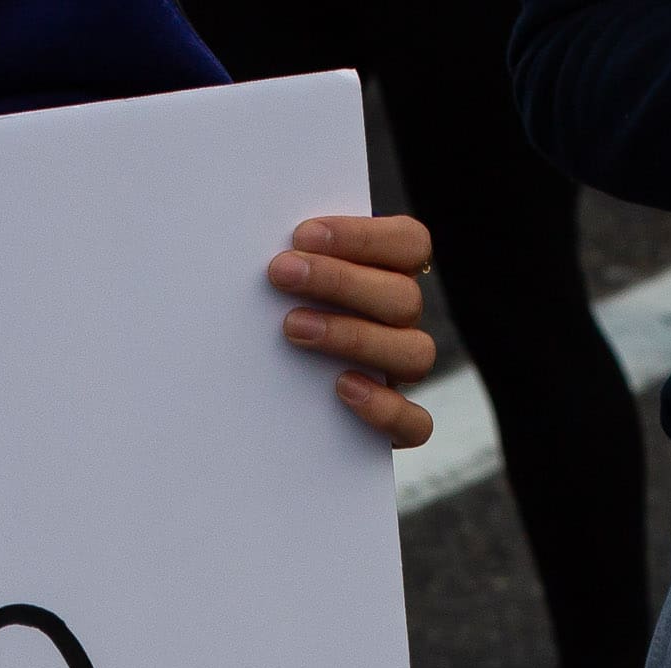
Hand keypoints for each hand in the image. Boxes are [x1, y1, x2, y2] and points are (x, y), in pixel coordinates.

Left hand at [267, 216, 436, 448]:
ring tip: (292, 328)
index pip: (409, 243)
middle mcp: (402, 323)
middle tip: (281, 273)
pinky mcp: (396, 427)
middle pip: (404, 296)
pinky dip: (385, 408)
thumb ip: (290, 261)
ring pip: (416, 353)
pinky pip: (416, 424)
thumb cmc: (268, 320)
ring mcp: (400, 375)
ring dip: (354, 336)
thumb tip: (259, 241)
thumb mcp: (280, 285)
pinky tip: (341, 389)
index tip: (302, 236)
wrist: (254, 406)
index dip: (363, 236)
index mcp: (389, 276)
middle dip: (340, 280)